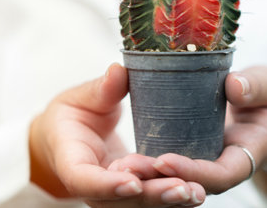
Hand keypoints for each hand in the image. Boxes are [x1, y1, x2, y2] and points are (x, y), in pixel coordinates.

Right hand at [29, 63, 204, 206]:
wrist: (70, 137)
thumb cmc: (72, 116)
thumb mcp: (79, 98)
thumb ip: (99, 90)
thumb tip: (118, 71)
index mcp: (72, 161)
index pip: (84, 180)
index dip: (107, 186)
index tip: (133, 182)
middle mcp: (93, 186)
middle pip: (120, 201)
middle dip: (152, 196)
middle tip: (182, 187)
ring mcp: (113, 193)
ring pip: (140, 204)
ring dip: (168, 200)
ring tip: (196, 191)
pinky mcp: (132, 190)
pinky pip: (151, 197)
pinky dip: (172, 196)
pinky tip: (197, 190)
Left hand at [113, 66, 266, 195]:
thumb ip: (257, 87)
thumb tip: (234, 87)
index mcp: (246, 155)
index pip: (220, 175)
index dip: (193, 172)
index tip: (165, 160)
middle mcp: (223, 164)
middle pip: (191, 182)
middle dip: (160, 178)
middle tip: (128, 166)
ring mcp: (208, 157)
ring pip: (177, 175)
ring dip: (150, 172)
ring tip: (122, 163)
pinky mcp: (196, 146)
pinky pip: (173, 156)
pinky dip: (151, 157)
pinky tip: (128, 152)